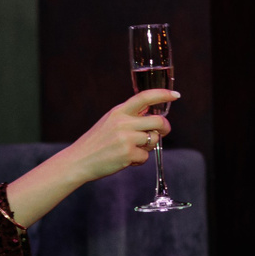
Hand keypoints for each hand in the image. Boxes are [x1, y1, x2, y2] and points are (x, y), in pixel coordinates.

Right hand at [4, 88, 179, 229]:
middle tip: (163, 132)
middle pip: (159, 122)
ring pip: (153, 140)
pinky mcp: (128, 154)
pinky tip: (126, 159)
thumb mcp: (110, 122)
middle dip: (165, 128)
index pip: (145, 97)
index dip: (162, 94)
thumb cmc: (96, 142)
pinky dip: (139, 160)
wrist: (78, 161)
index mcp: (119, 111)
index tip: (175, 95)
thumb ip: (129, 116)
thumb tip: (151, 111)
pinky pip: (146, 156)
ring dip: (148, 146)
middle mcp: (123, 122)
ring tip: (132, 149)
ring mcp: (126, 138)